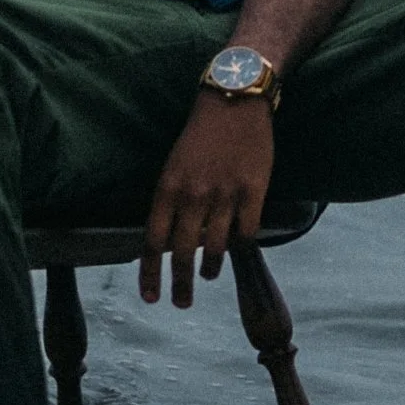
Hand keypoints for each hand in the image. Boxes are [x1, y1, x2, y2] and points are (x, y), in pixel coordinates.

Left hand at [141, 93, 273, 307]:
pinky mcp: (254, 190)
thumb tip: (165, 241)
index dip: (150, 274)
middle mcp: (193, 194)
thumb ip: (169, 202)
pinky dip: (240, 247)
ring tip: (208, 276)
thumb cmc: (200, 135)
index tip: (150, 297)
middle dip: (180, 284)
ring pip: (215, 248)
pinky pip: (246, 232)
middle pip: (182, 253)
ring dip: (210, 269)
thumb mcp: (173, 166)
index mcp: (168, 187)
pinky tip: (236, 252)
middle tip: (181, 304)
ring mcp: (225, 194)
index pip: (153, 242)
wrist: (235, 100)